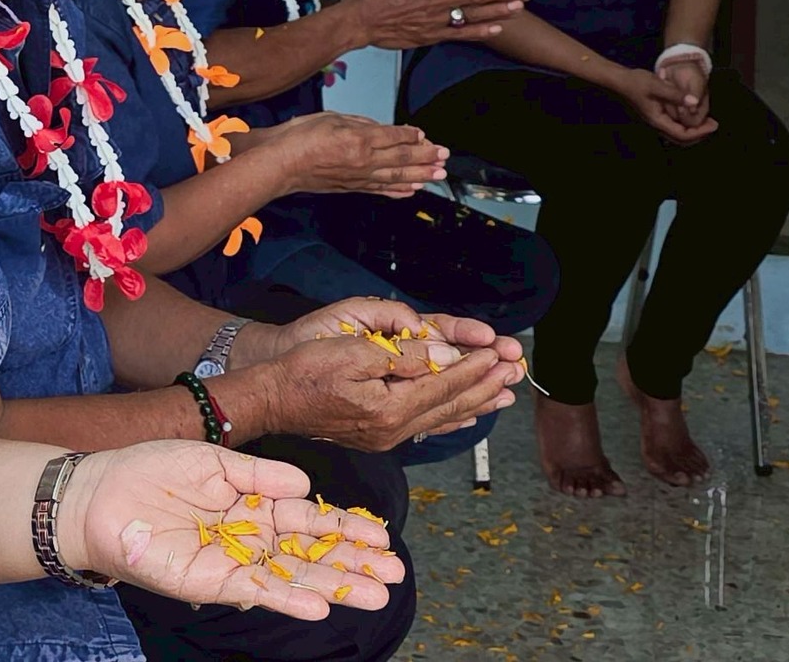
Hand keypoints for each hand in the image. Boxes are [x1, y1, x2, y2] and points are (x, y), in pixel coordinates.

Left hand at [65, 442, 404, 616]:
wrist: (99, 493)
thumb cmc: (149, 470)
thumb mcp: (212, 461)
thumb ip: (259, 475)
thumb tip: (305, 484)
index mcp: (253, 504)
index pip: (309, 518)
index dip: (345, 527)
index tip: (381, 536)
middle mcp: (250, 537)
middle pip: (311, 553)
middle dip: (354, 562)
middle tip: (396, 572)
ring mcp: (233, 561)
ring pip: (294, 576)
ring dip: (335, 585)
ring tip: (376, 594)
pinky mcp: (211, 580)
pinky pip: (256, 590)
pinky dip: (288, 598)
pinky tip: (320, 603)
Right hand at [250, 299, 522, 452]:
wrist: (271, 400)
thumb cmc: (304, 370)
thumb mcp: (352, 352)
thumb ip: (403, 356)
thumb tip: (446, 355)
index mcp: (389, 408)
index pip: (444, 383)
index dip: (474, 366)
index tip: (501, 352)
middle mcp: (394, 429)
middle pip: (450, 404)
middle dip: (485, 384)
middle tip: (517, 370)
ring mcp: (387, 436)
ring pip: (443, 417)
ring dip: (476, 402)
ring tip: (506, 393)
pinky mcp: (378, 436)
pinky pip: (426, 425)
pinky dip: (451, 417)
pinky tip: (466, 415)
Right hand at [271, 113, 447, 196]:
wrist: (279, 163)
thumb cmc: (299, 137)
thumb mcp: (332, 117)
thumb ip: (360, 123)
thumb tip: (381, 130)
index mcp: (359, 139)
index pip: (395, 137)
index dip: (412, 136)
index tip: (424, 135)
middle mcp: (363, 160)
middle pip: (402, 158)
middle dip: (426, 156)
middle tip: (444, 155)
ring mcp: (359, 177)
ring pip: (397, 176)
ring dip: (421, 175)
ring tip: (439, 174)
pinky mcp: (352, 187)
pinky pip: (381, 190)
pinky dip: (399, 191)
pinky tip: (412, 190)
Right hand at [616, 68, 716, 144]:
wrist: (621, 80)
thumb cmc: (637, 82)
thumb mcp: (657, 85)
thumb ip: (676, 94)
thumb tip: (694, 101)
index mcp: (658, 121)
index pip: (683, 134)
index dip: (700, 132)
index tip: (714, 124)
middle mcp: (657, 125)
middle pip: (681, 139)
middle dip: (699, 134)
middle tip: (713, 125)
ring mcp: (656, 122)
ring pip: (678, 135)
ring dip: (694, 131)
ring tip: (706, 122)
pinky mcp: (656, 116)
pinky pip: (674, 127)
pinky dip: (686, 126)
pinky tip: (692, 115)